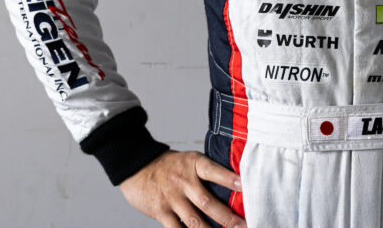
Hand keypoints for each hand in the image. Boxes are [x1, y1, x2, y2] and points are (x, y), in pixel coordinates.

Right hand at [119, 150, 245, 227]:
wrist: (137, 166)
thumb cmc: (168, 165)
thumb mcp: (189, 160)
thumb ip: (205, 173)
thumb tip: (230, 186)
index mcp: (194, 164)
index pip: (214, 171)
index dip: (230, 178)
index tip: (245, 186)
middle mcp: (184, 181)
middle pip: (208, 202)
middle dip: (227, 217)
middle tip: (243, 226)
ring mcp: (172, 198)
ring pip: (194, 221)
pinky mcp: (161, 212)